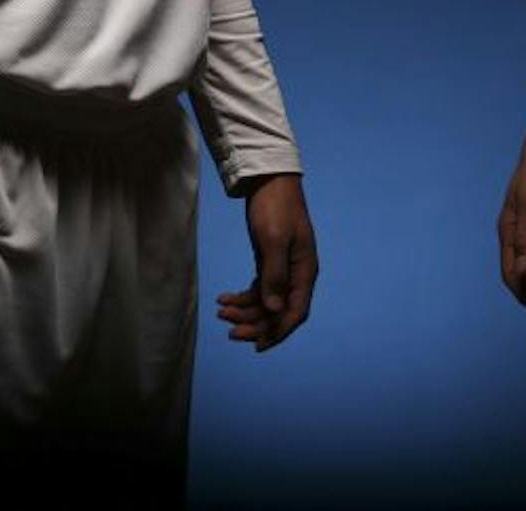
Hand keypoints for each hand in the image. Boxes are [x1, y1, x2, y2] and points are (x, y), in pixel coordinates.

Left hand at [217, 174, 316, 350]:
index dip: (278, 332)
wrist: (269, 180)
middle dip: (256, 324)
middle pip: (278, 311)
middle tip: (230, 331)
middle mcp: (296, 274)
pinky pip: (258, 289)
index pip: (295, 312)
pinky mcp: (269, 262)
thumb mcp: (273, 240)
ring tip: (221, 312)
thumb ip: (275, 275)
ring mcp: (283, 268)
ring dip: (245, 311)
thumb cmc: (275, 207)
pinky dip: (242, 297)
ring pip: (266, 302)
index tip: (257, 345)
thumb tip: (274, 309)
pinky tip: (223, 299)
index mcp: (305, 271)